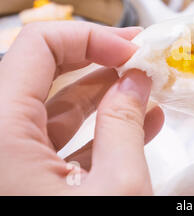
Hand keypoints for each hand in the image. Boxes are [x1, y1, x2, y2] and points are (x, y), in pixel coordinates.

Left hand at [0, 21, 163, 194]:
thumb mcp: (117, 188)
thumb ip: (124, 126)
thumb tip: (135, 80)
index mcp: (1, 135)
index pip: (36, 46)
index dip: (90, 38)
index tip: (132, 51)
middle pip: (42, 71)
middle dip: (98, 59)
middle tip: (139, 57)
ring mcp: (10, 163)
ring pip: (53, 109)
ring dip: (104, 95)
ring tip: (147, 89)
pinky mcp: (26, 182)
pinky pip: (59, 142)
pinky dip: (98, 131)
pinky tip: (139, 125)